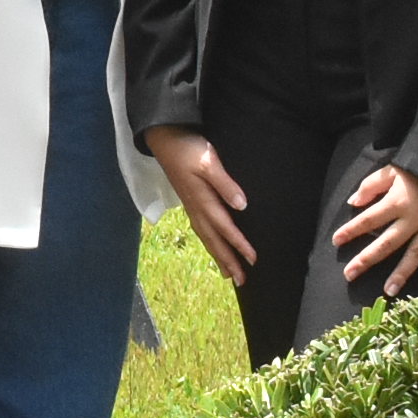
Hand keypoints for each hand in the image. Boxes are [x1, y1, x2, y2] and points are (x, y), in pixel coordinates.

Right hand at [148, 128, 252, 285]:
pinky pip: (200, 229)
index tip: (253, 260)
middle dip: (227, 260)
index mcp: (202, 199)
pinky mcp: (189, 199)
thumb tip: (242, 205)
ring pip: (206, 236)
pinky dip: (209, 241)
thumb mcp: (208, 162)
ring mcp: (190, 205)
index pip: (224, 227)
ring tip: (228, 273)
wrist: (164, 137)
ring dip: (218, 255)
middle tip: (241, 280)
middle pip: (214, 239)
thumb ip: (225, 184)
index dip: (239, 244)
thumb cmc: (187, 148)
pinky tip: (212, 244)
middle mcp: (196, 207)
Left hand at [333, 161, 417, 296]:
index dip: (351, 230)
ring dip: (401, 273)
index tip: (336, 241)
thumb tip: (353, 203)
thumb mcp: (393, 169)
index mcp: (397, 201)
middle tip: (349, 275)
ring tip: (388, 290)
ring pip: (415, 253)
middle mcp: (413, 218)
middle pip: (387, 242)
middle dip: (367, 259)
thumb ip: (372, 185)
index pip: (369, 219)